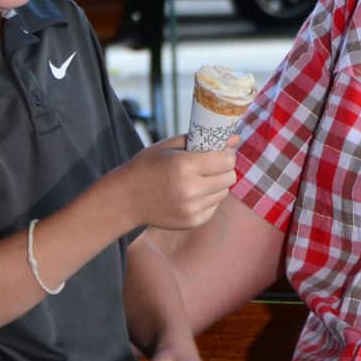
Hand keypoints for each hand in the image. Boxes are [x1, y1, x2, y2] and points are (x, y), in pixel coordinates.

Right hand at [110, 139, 235, 231]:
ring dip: (216, 184)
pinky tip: (190, 194)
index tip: (219, 152)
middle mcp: (191, 189)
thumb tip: (235, 138)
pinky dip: (208, 199)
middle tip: (210, 165)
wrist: (125, 199)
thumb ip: (203, 140)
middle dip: (223, 169)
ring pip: (224, 192)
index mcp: (185, 165)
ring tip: (197, 180)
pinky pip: (214, 206)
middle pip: (229, 177)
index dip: (226, 154)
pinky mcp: (192, 222)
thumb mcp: (169, 146)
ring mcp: (192, 208)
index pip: (226, 160)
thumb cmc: (147, 167)